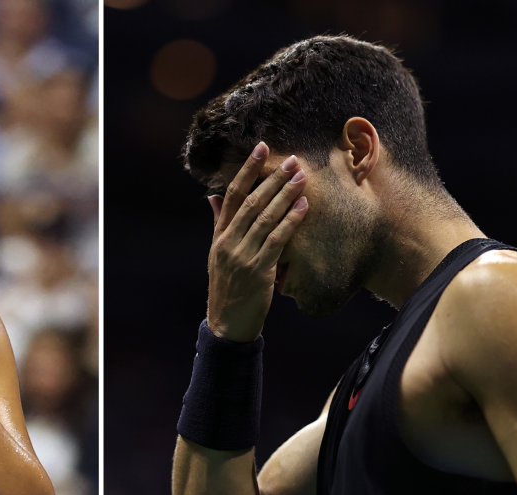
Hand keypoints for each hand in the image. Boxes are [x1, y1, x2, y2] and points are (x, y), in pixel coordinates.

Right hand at [206, 142, 308, 341]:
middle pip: (251, 202)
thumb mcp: (217, 254)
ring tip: (301, 178)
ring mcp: (242, 256)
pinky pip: (277, 241)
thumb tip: (213, 196)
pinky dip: (290, 222)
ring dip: (285, 195)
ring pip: (265, 218)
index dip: (247, 170)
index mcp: (219, 236)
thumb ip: (218, 223)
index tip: (261, 148)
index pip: (232, 195)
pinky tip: (303, 207)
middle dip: (272, 178)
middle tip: (292, 160)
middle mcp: (228, 242)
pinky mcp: (258, 271)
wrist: (227, 324)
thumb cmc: (227, 287)